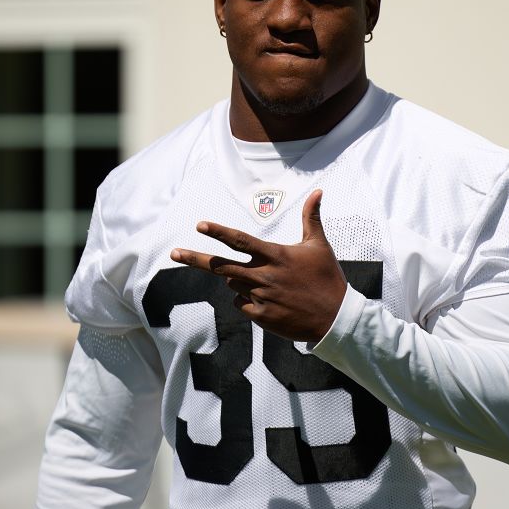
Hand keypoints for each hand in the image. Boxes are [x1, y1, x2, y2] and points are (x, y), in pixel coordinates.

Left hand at [169, 189, 346, 341]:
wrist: (335, 317)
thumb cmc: (327, 278)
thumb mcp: (319, 246)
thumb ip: (311, 218)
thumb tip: (318, 191)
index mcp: (275, 256)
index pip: (241, 241)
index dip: (219, 232)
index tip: (200, 225)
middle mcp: (264, 275)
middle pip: (222, 267)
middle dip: (195, 258)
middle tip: (174, 253)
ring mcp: (261, 297)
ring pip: (234, 285)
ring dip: (240, 281)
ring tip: (268, 285)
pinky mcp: (261, 316)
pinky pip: (242, 306)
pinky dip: (249, 302)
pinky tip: (271, 303)